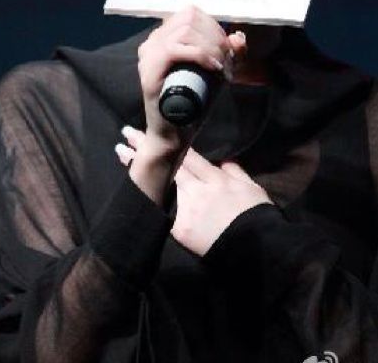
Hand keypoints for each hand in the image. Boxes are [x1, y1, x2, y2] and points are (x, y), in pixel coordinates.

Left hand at [117, 126, 271, 256]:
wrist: (256, 250)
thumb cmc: (256, 217)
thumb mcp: (252, 188)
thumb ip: (236, 172)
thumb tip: (224, 161)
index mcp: (216, 178)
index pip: (188, 155)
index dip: (170, 141)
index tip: (153, 128)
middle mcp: (198, 190)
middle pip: (168, 164)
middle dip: (147, 147)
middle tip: (126, 133)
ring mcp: (187, 209)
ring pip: (159, 183)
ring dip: (138, 168)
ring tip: (121, 152)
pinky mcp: (180, 230)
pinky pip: (161, 211)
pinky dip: (146, 198)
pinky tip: (130, 187)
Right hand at [137, 6, 245, 153]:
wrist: (175, 134)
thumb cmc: (194, 103)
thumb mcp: (217, 73)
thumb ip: (229, 55)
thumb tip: (238, 37)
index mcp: (163, 38)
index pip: (190, 13)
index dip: (213, 27)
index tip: (225, 49)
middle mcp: (152, 43)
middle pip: (189, 18)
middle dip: (215, 37)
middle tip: (226, 61)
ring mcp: (148, 56)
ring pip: (184, 31)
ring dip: (210, 47)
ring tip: (220, 67)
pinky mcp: (149, 71)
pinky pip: (174, 50)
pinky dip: (200, 56)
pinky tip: (214, 69)